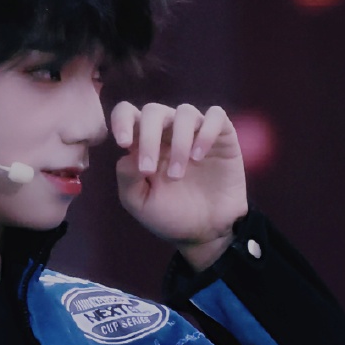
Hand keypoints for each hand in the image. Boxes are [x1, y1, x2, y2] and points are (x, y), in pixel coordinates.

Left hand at [111, 102, 247, 270]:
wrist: (207, 233)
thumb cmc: (171, 216)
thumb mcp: (140, 203)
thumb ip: (127, 177)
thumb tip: (127, 153)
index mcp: (144, 143)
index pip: (128, 113)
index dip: (121, 119)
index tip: (123, 143)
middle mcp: (169, 133)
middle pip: (154, 111)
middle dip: (148, 138)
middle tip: (148, 170)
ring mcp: (196, 132)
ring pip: (185, 112)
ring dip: (178, 143)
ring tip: (177, 175)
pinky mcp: (223, 137)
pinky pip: (216, 116)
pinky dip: (206, 132)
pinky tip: (199, 157)